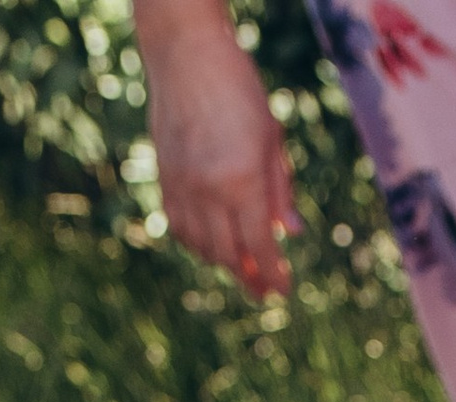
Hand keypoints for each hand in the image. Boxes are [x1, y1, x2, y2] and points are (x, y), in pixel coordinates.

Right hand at [137, 0, 295, 295]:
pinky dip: (197, 243)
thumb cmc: (239, 90)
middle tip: (263, 290)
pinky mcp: (164, 180)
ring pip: (202, 248)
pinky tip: (211, 243)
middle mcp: (210, 191)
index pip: (260, 247)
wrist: (186, 55)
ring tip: (240, 265)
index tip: (283, 291)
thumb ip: (280, 190)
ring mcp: (183, 188)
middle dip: (249, 278)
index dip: (273, 275)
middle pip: (230, 256)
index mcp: (243, 181)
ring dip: (223, 262)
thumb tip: (291, 233)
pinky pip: (179, 228)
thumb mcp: (271, 138)